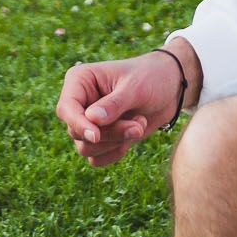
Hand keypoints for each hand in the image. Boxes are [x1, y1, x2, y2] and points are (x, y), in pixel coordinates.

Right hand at [56, 49, 186, 167]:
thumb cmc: (151, 77)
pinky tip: (133, 135)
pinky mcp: (101, 138)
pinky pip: (97, 159)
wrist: (171, 88)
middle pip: (77, 132)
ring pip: (86, 148)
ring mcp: (89, 122)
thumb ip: (113, 105)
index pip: (66, 108)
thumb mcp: (135, 87)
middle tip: (137, 124)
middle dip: (109, 133)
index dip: (78, 124)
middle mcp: (80, 103)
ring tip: (140, 123)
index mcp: (80, 81)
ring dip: (116, 141)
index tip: (96, 135)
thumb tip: (91, 120)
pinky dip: (115, 153)